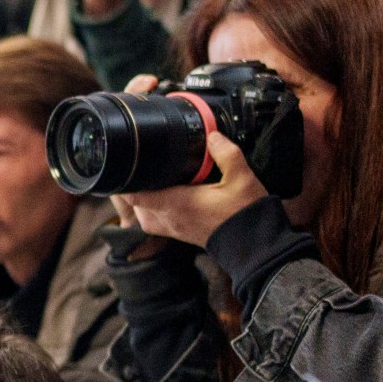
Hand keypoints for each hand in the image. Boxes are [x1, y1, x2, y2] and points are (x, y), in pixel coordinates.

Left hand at [111, 132, 270, 247]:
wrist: (256, 245)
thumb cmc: (245, 213)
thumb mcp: (241, 178)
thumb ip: (226, 153)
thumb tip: (212, 136)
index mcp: (177, 204)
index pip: (136, 196)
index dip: (126, 182)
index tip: (127, 165)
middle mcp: (170, 219)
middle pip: (135, 204)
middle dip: (134, 187)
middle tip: (140, 167)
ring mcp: (174, 229)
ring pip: (143, 215)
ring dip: (142, 200)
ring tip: (150, 181)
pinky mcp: (180, 234)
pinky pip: (155, 223)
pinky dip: (153, 210)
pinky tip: (164, 197)